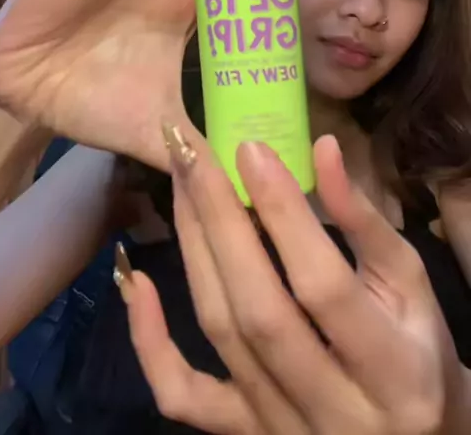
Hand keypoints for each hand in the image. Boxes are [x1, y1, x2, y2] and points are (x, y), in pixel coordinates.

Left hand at [120, 131, 468, 433]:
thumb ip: (366, 223)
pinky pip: (183, 396)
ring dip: (193, 250)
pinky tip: (138, 283)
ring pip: (220, 335)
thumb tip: (323, 149)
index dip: (284, 215)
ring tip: (181, 183)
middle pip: (258, 309)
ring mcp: (281, 429)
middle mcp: (333, 411)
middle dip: (219, 220)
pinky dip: (150, 342)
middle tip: (194, 153)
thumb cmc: (417, 351)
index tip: (251, 151)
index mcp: (394, 371)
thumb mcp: (412, 287)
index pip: (323, 286)